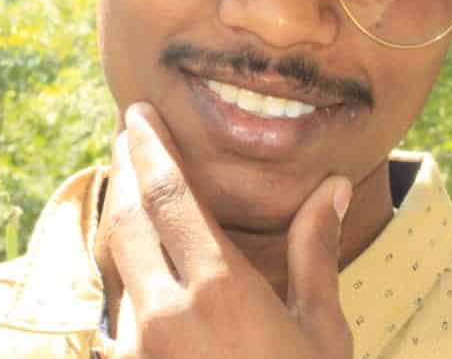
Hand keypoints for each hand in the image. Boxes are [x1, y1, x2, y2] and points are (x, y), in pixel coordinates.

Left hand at [101, 102, 353, 358]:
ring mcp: (140, 350)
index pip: (169, 196)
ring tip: (133, 185)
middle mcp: (165, 313)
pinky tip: (142, 258)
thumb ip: (316, 252)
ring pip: (119, 262)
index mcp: (218, 289)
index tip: (138, 116)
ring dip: (123, 216)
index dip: (151, 150)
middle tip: (128, 135)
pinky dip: (129, 269)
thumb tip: (333, 186)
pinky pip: (122, 308)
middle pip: (130, 218)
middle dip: (126, 168)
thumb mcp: (322, 332)